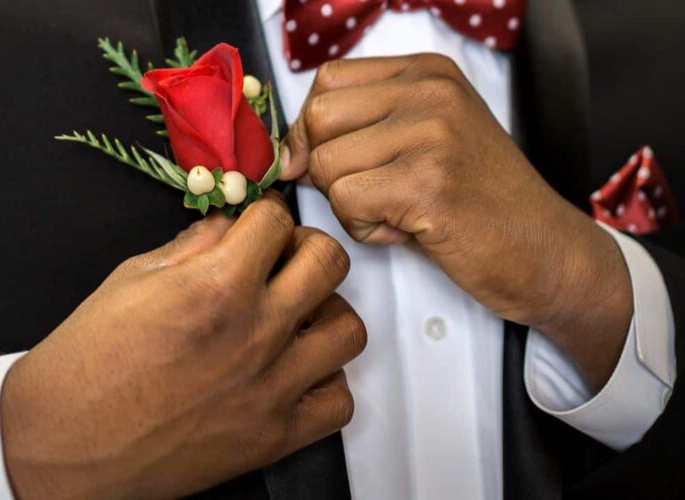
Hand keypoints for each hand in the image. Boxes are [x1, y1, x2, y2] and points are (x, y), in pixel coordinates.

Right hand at [0, 194, 364, 498]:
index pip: (276, 221)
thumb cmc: (85, 365)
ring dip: (326, 313)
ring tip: (298, 317)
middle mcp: (253, 333)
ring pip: (348, 329)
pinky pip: (339, 401)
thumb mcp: (130, 279)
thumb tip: (228, 227)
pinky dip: (325, 382)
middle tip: (286, 259)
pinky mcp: (274, 437)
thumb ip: (192, 247)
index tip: (261, 225)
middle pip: (328, 262)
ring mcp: (270, 388)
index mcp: (214, 286)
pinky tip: (297, 373)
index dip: (266, 215)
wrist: (63, 444)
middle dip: (307, 248)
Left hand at [281, 55, 631, 389]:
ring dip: (349, 203)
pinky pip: (347, 201)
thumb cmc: (479, 204)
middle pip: (318, 118)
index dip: (315, 130)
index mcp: (428, 73)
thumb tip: (286, 153)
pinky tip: (406, 229)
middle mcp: (431, 92)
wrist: (547, 253)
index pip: (327, 81)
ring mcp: (433, 134)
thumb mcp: (424, 144)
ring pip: (327, 164)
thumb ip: (362, 130)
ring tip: (398, 212)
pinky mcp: (429, 184)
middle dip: (328, 168)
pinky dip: (364, 229)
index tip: (335, 164)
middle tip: (373, 194)